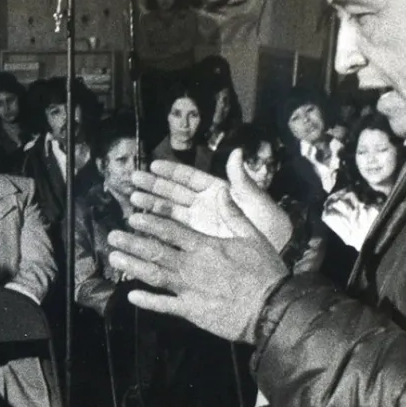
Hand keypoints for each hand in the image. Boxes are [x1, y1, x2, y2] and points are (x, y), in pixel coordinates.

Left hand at [108, 207, 288, 342]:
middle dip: (131, 242)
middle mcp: (191, 265)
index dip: (149, 223)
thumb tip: (221, 190)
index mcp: (205, 246)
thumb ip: (233, 214)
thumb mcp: (253, 236)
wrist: (271, 308)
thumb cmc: (265, 272)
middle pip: (154, 251)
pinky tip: (131, 295)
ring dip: (132, 265)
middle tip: (112, 236)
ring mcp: (188, 289)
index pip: (171, 230)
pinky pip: (163, 305)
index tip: (133, 217)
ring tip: (114, 258)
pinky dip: (146, 300)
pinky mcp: (190, 311)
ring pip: (153, 275)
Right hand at [130, 159, 291, 253]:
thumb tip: (236, 151)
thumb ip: (242, 180)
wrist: (273, 255)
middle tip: (133, 177)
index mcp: (218, 191)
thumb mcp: (257, 201)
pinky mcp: (196, 240)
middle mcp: (204, 205)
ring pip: (170, 210)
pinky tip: (142, 224)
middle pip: (174, 192)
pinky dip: (158, 227)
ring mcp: (199, 223)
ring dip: (151, 204)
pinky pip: (173, 231)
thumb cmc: (270, 226)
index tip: (153, 165)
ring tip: (132, 197)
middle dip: (154, 184)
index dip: (171, 171)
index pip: (190, 178)